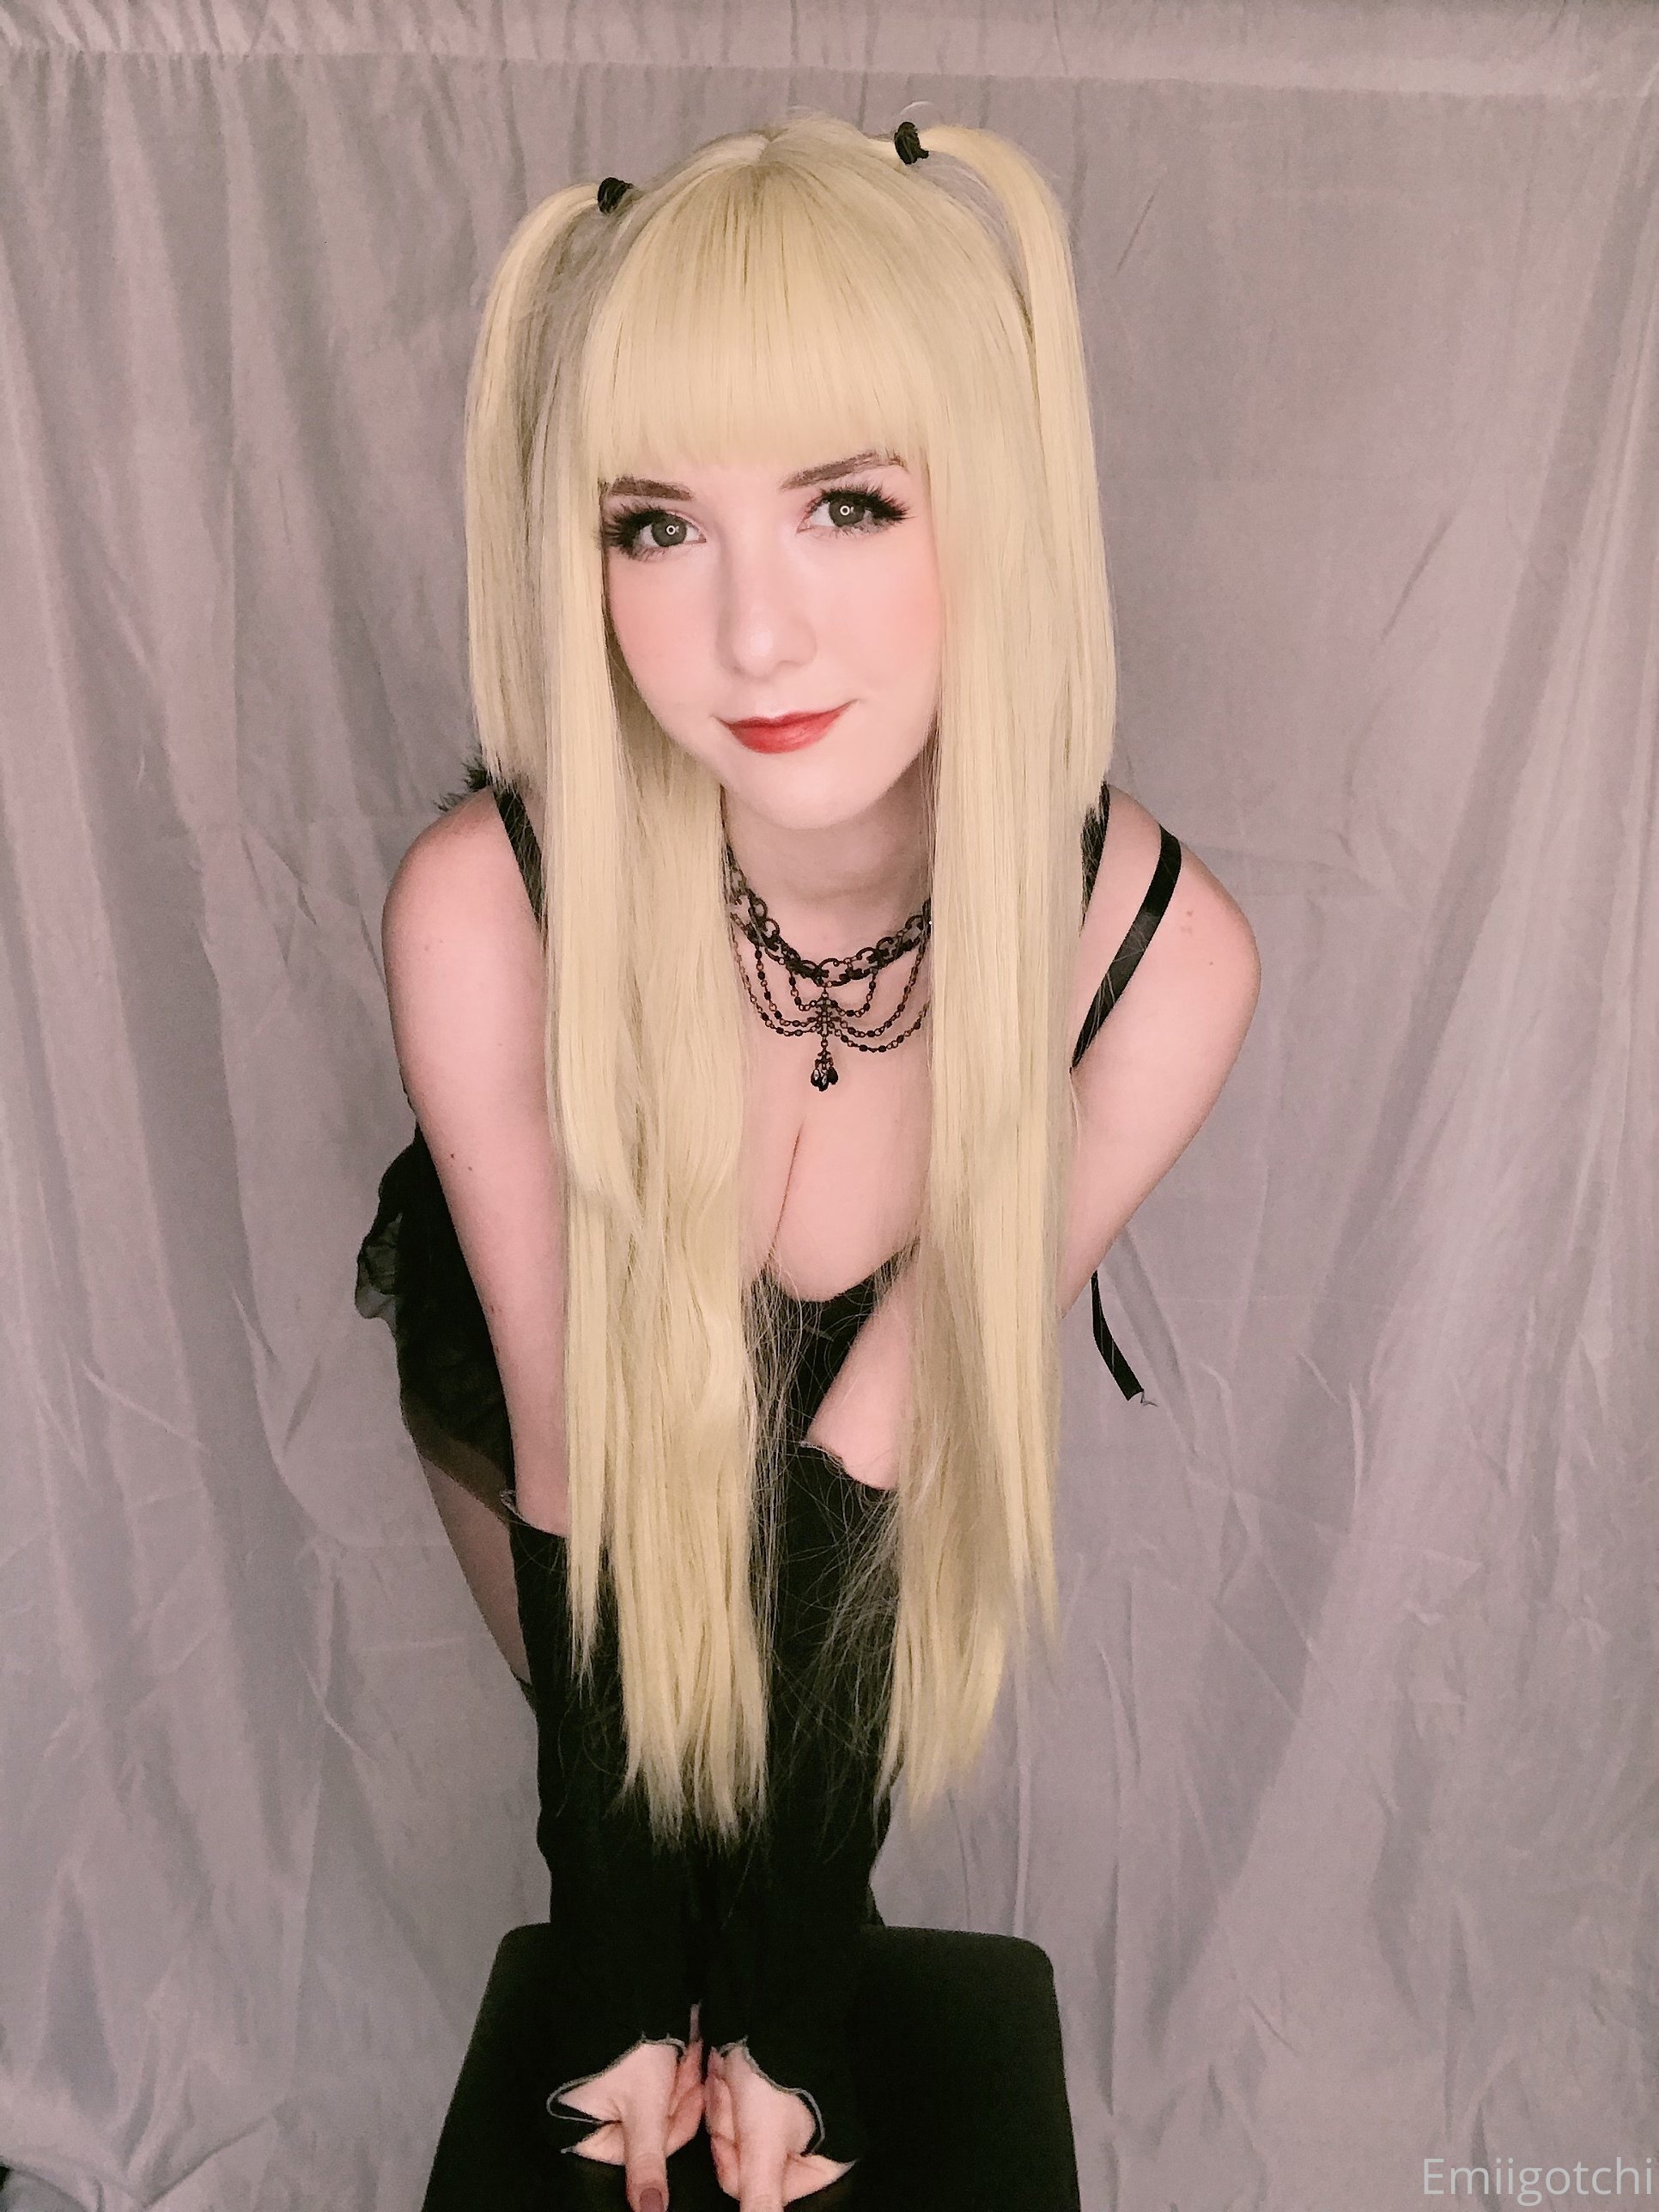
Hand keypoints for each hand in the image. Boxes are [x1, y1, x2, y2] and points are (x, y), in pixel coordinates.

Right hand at [557, 2018, 705, 2211]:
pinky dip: (673, 2065)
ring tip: (681, 2048)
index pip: (647, 2149)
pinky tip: (680, 2045)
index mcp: (584, 2132)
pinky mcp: (620, 2070)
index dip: (672, 2121)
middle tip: (683, 2063)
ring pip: (662, 2103)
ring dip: (679, 2077)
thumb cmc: (627, 2044)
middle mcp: (592, 2115)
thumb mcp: (644, 2106)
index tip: (681, 2091)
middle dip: (676, 2095)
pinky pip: (657, 2082)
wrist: (626, 1982)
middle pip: (656, 2127)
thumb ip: (647, 2166)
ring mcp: (607, 2092)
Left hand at [702, 2041, 855, 2209]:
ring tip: (734, 2083)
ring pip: (730, 2147)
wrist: (762, 2009)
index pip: (763, 2195)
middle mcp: (803, 2148)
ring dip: (723, 2115)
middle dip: (732, 2135)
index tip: (745, 2129)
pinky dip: (720, 2100)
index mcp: (822, 2164)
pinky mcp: (756, 2104)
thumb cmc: (774, 2077)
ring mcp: (778, 2126)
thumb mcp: (764, 2145)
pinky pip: (726, 2123)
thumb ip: (761, 2205)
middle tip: (740, 2100)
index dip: (742, 2162)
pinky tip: (726, 2077)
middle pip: (743, 2172)